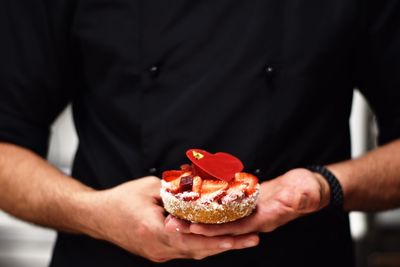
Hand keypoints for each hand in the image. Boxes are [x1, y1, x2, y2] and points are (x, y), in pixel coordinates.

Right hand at [82, 176, 258, 261]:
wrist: (97, 216)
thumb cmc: (120, 200)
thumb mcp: (149, 187)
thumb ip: (176, 190)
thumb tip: (199, 185)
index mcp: (154, 230)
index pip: (193, 238)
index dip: (219, 238)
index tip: (240, 236)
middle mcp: (158, 248)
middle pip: (199, 250)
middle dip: (227, 245)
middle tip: (252, 239)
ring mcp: (158, 253)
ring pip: (194, 252)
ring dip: (218, 247)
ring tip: (242, 241)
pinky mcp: (158, 252)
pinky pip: (186, 251)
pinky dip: (203, 245)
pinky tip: (217, 240)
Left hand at [168, 168, 329, 236]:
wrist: (309, 188)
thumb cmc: (307, 191)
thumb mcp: (305, 193)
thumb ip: (297, 199)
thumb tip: (292, 200)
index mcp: (264, 220)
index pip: (234, 228)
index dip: (214, 229)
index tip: (192, 227)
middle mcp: (253, 220)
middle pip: (221, 227)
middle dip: (197, 226)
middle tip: (173, 223)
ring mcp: (248, 213)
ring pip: (219, 219)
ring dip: (198, 217)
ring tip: (176, 213)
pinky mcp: (246, 203)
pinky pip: (224, 208)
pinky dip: (208, 206)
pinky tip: (195, 200)